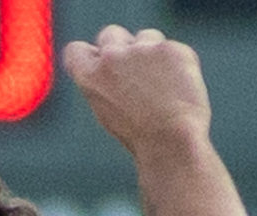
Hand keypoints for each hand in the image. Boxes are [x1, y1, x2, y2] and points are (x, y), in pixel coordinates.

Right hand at [63, 26, 210, 156]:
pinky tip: (179, 87)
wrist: (170, 139)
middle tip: (137, 74)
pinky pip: (173, 49)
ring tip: (162, 85)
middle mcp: (112, 57)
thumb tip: (113, 66)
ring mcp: (142, 50)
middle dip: (122, 47)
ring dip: (152, 53)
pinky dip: (178, 63)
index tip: (101, 65)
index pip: (76, 50)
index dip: (90, 56)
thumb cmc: (139, 134)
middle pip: (110, 34)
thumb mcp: (107, 109)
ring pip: (146, 37)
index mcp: (90, 76)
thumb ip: (104, 82)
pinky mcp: (171, 49)